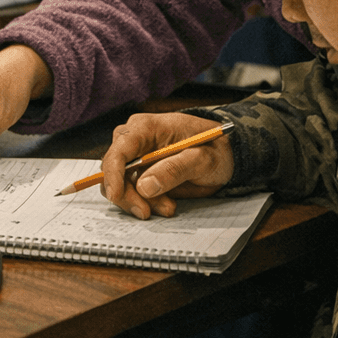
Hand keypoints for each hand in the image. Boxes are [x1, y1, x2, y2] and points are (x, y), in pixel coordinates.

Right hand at [99, 112, 234, 219]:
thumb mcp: (203, 158)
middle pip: (114, 169)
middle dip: (127, 194)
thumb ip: (175, 169)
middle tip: (146, 211)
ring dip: (140, 201)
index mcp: (147, 126)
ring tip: (169, 206)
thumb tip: (144, 186)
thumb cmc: (215, 148)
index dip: (113, 173)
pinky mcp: (141, 173)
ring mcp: (137, 156)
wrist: (224, 155)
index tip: (117, 195)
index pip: (119, 148)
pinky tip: (167, 204)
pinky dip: (145, 202)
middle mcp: (136, 139)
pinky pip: (132, 192)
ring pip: (121, 184)